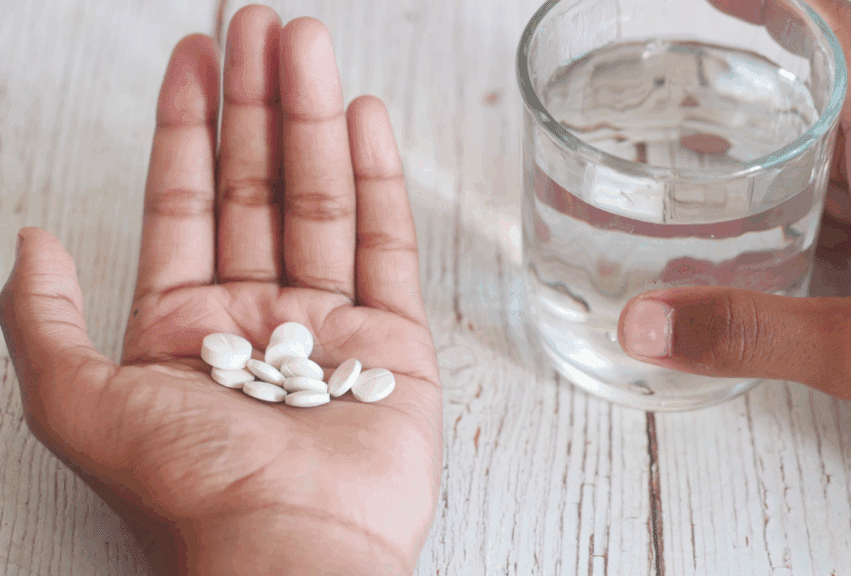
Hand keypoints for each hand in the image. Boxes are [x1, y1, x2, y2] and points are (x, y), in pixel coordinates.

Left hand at [0, 5, 440, 574]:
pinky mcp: (394, 344)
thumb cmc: (189, 491)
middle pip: (258, 186)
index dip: (188, 126)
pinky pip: (385, 246)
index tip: (195, 56)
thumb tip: (32, 240)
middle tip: (261, 25)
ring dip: (313, 119)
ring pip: (321, 200)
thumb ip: (46, 320)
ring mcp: (331, 327)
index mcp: (186, 328)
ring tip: (307, 45)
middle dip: (257, 102)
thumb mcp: (78, 405)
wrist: (290, 552)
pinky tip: (365, 121)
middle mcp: (259, 319)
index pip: (187, 203)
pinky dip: (379, 181)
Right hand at [620, 0, 850, 497]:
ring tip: (696, 157)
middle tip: (689, 83)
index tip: (722, 0)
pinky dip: (782, 223)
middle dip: (758, 81)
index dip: (787, 7)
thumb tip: (646, 321)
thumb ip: (757, 333)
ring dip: (767, 154)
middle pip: (832, 101)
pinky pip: (838, 227)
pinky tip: (746, 253)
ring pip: (831, 167)